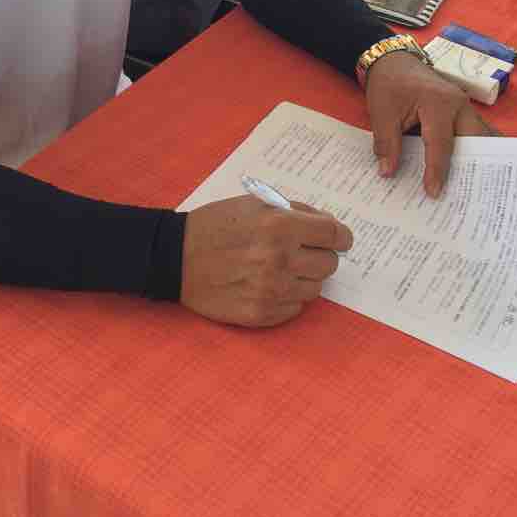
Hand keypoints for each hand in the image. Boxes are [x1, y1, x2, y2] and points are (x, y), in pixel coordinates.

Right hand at [181, 196, 351, 327]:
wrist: (176, 257)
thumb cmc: (215, 225)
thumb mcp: (253, 203)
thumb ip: (293, 211)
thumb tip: (327, 225)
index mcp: (280, 226)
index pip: (334, 235)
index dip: (340, 236)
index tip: (338, 238)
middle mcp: (280, 260)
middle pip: (329, 264)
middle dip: (320, 255)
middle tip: (302, 251)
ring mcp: (272, 290)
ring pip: (315, 288)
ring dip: (304, 277)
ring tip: (281, 268)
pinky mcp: (262, 314)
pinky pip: (295, 308)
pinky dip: (288, 297)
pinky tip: (268, 285)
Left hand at [364, 51, 498, 197]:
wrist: (394, 62)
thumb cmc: (389, 85)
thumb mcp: (381, 112)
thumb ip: (386, 142)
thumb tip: (388, 172)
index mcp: (438, 102)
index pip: (440, 143)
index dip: (437, 170)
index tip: (433, 192)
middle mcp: (459, 104)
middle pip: (473, 141)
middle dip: (471, 167)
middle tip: (467, 196)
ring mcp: (465, 107)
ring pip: (478, 138)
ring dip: (476, 160)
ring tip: (473, 188)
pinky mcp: (464, 113)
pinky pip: (474, 134)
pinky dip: (474, 151)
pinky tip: (472, 170)